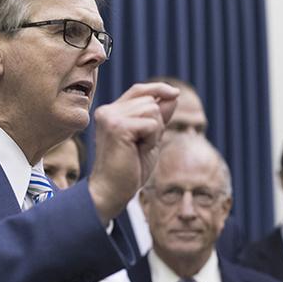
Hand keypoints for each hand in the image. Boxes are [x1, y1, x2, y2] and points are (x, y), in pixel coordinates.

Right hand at [88, 82, 178, 224]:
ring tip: (137, 149)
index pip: (139, 90)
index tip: (175, 94)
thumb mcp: (150, 138)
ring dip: (154, 133)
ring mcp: (111, 117)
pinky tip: (138, 151)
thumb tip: (174, 94)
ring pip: (152, 110)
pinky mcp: (117, 127)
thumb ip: (159, 117)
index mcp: (111, 112)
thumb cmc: (129, 169)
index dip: (158, 89)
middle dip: (156, 123)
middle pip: (150, 100)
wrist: (111, 192)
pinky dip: (152, 139)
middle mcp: (108, 111)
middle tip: (140, 146)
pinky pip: (151, 124)